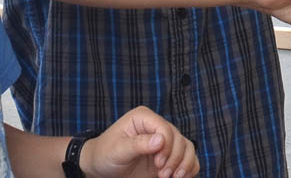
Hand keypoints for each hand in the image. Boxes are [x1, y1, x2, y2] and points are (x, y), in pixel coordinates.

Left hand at [81, 106, 198, 177]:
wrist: (101, 168)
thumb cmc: (105, 154)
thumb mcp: (118, 150)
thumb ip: (138, 144)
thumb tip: (161, 140)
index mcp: (144, 118)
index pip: (166, 129)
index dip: (167, 147)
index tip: (158, 164)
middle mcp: (156, 127)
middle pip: (180, 139)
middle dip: (175, 159)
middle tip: (163, 175)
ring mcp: (164, 142)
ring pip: (188, 148)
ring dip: (184, 164)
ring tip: (172, 177)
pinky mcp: (167, 156)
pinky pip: (188, 159)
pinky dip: (189, 168)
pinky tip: (179, 177)